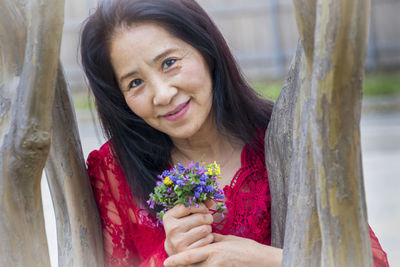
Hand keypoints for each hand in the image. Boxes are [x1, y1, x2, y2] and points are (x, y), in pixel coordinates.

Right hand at [163, 201, 213, 255]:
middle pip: (200, 218)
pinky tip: (203, 239)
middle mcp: (172, 229)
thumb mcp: (184, 214)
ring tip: (203, 229)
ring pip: (205, 229)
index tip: (203, 209)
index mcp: (169, 217)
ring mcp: (179, 242)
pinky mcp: (188, 252)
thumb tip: (211, 201)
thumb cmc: (183, 227)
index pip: (189, 205)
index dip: (201, 206)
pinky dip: (209, 238)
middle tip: (206, 220)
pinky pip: (207, 240)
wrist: (174, 249)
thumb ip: (196, 205)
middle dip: (207, 218)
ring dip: (208, 228)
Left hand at [163, 233, 282, 266]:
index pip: (192, 256)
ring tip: (184, 264)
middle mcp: (215, 262)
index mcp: (214, 250)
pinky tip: (204, 265)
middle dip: (183, 266)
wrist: (262, 259)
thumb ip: (214, 241)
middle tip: (171, 264)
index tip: (166, 262)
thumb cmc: (246, 247)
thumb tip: (204, 240)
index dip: (178, 260)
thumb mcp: (228, 240)